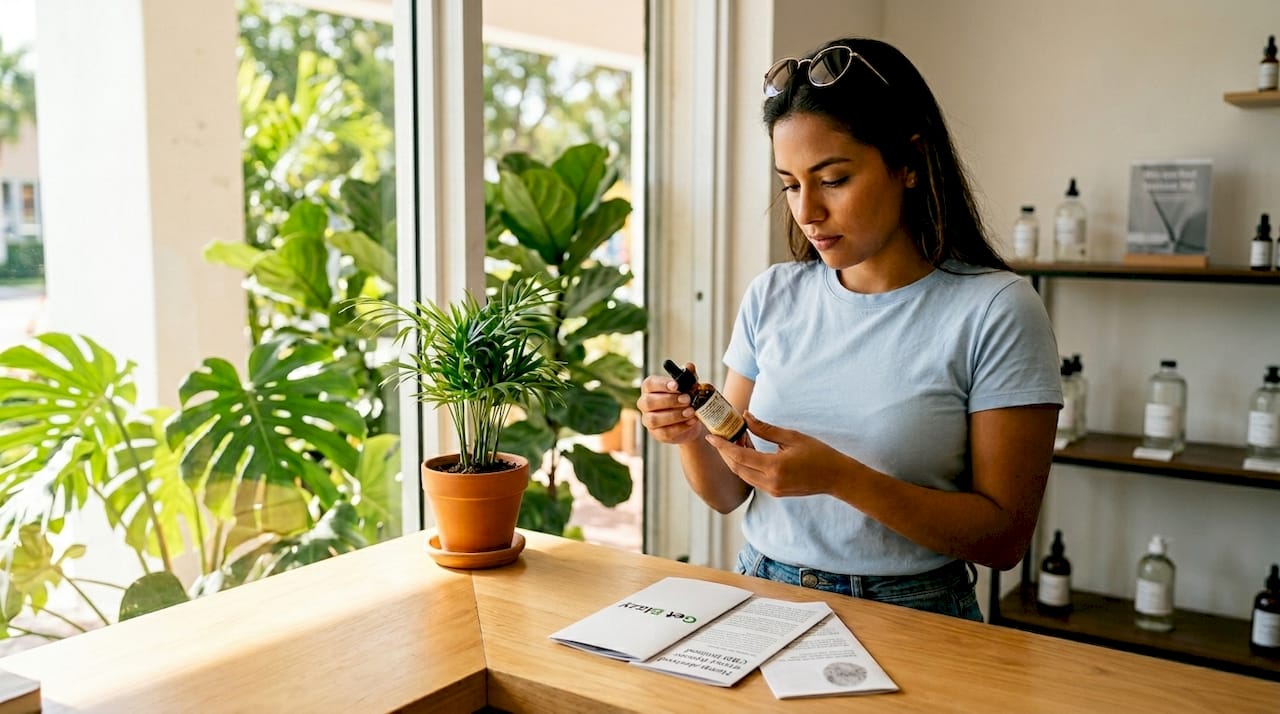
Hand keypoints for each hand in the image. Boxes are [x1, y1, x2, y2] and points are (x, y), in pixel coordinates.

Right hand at [636, 361, 705, 444]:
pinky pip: (664, 432)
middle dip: (669, 400)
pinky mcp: (656, 433)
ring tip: (691, 411)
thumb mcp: (688, 385)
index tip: (676, 385)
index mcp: (650, 388)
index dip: (662, 384)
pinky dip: (680, 427)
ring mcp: (648, 420)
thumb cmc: (685, 399)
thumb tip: (689, 366)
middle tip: (687, 399)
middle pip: (649, 402)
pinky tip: (691, 421)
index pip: (650, 384)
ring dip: (674, 415)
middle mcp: (644, 403)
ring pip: (654, 419)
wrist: (690, 420)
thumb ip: (688, 376)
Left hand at [704, 412, 854, 497]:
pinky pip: (753, 479)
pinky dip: (746, 467)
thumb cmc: (819, 454)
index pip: (739, 456)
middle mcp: (770, 482)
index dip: (722, 446)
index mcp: (773, 467)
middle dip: (725, 452)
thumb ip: (766, 429)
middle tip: (720, 436)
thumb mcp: (792, 437)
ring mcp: (772, 490)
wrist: (836, 478)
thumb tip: (746, 416)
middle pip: (737, 468)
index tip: (711, 436)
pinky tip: (747, 453)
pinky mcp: (775, 493)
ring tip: (733, 442)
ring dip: (735, 460)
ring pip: (743, 475)